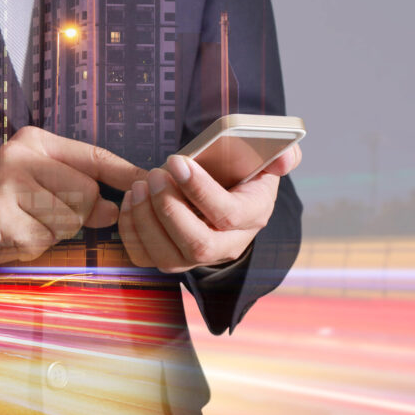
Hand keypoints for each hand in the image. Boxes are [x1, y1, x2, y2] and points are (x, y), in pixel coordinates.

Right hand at [0, 126, 146, 285]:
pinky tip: (9, 238)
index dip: (124, 172)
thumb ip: (80, 196)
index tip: (150, 182)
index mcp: (34, 142)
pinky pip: (42, 238)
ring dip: (51, 234)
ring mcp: (5, 180)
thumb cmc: (3, 215)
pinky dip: (31, 247)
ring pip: (67, 217)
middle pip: (86, 192)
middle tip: (40, 219)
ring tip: (23, 228)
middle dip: (75, 217)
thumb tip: (117, 208)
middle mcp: (19, 153)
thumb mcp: (43, 197)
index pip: (93, 154)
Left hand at [117, 145, 301, 273]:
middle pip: (198, 244)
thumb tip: (285, 158)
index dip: (199, 189)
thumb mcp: (266, 162)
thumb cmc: (242, 176)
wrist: (226, 198)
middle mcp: (226, 246)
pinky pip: (145, 257)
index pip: (227, 214)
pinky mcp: (171, 258)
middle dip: (170, 209)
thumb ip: (283, 156)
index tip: (176, 160)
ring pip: (168, 256)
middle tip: (154, 175)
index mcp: (252, 217)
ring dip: (146, 220)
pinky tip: (130, 200)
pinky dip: (131, 232)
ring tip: (138, 185)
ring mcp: (196, 258)